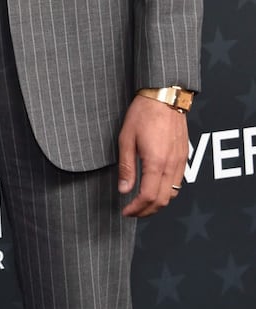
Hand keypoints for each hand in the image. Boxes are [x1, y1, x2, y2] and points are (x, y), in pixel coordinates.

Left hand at [118, 94, 187, 216]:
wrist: (165, 96)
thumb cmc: (143, 114)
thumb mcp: (126, 138)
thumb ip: (126, 167)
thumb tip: (124, 189)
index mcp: (156, 162)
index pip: (148, 197)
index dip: (136, 209)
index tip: (126, 211)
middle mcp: (171, 165)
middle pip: (162, 201)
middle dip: (147, 211)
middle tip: (132, 212)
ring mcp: (180, 162)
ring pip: (172, 194)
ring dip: (157, 203)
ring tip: (142, 203)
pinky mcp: (184, 157)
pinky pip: (178, 183)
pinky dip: (167, 192)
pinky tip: (155, 188)